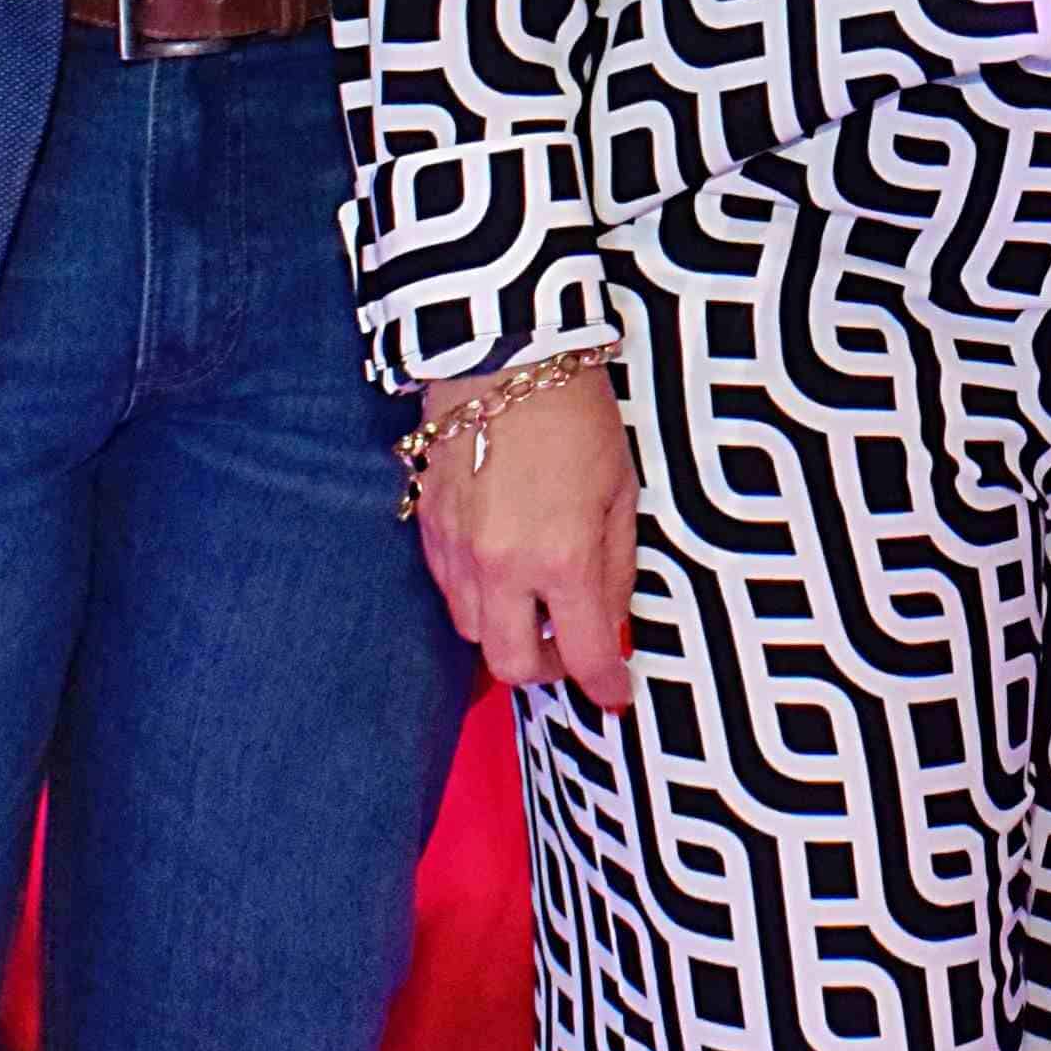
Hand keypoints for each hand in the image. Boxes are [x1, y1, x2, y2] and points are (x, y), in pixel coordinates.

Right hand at [418, 360, 638, 706]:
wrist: (504, 355)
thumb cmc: (577, 416)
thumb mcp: (621, 491)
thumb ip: (615, 567)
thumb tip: (611, 624)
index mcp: (563, 557)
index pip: (581, 654)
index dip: (604, 685)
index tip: (616, 695)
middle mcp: (503, 566)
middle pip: (510, 666)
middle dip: (544, 670)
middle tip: (569, 649)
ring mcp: (457, 550)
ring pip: (473, 632)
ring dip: (507, 631)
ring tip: (536, 604)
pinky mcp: (429, 529)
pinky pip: (448, 591)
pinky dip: (477, 597)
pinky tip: (501, 571)